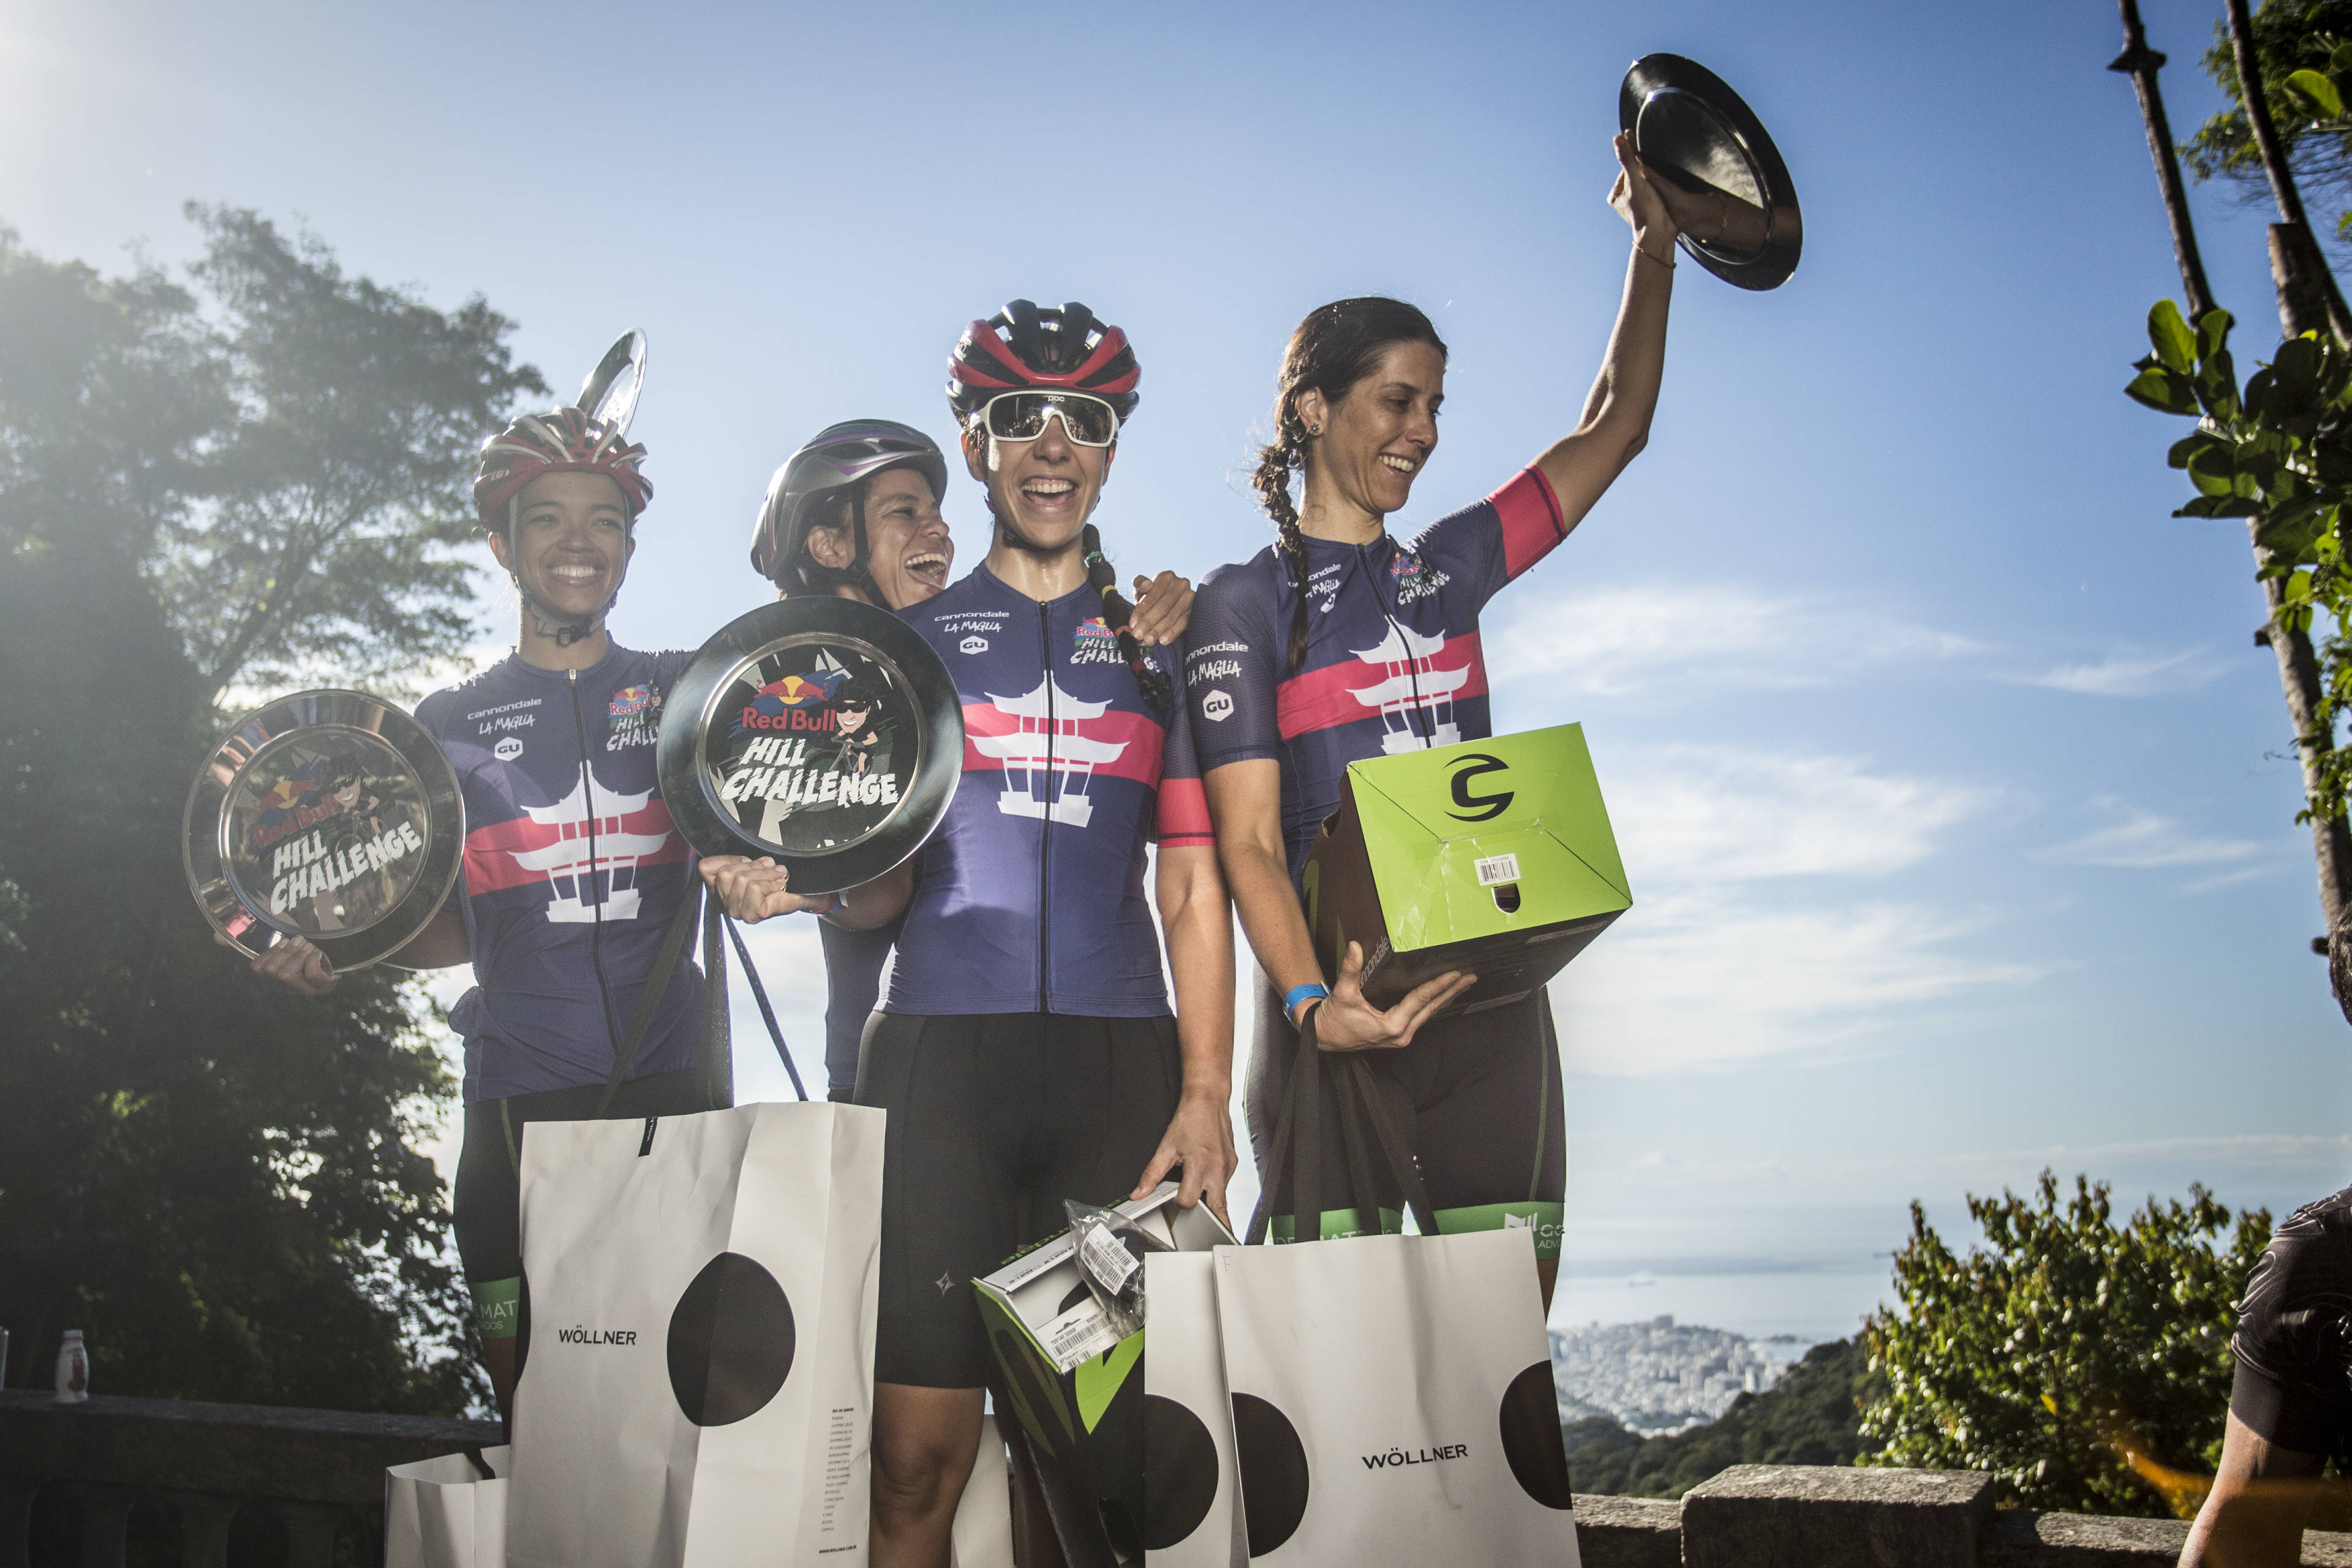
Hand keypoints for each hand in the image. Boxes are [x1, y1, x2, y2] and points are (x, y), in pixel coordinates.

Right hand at [224, 929, 336, 994]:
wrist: (339, 954)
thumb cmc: (304, 948)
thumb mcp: (277, 939)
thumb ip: (245, 935)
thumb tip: (216, 937)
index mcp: (275, 976)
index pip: (259, 967)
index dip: (271, 952)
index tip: (283, 941)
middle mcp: (286, 987)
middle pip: (273, 971)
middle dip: (288, 951)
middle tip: (300, 941)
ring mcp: (304, 990)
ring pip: (288, 975)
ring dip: (300, 955)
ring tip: (309, 947)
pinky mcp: (322, 988)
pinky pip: (311, 976)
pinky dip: (314, 961)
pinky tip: (318, 955)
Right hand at [699, 856, 826, 923]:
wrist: (805, 895)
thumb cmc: (780, 881)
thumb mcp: (757, 864)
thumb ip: (744, 859)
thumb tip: (758, 860)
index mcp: (722, 889)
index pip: (705, 868)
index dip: (728, 858)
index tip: (747, 861)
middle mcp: (726, 903)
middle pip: (726, 872)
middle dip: (752, 866)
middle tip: (770, 870)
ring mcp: (738, 911)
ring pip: (741, 879)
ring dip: (765, 875)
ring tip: (776, 879)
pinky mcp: (752, 915)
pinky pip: (754, 887)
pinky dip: (769, 883)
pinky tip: (777, 888)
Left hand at [1128, 570, 1193, 646]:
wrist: (1172, 605)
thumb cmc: (1154, 598)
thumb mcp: (1143, 590)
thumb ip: (1139, 584)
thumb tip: (1145, 585)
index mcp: (1166, 577)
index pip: (1152, 595)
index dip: (1141, 611)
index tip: (1132, 624)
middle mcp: (1180, 584)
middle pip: (1163, 606)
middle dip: (1148, 622)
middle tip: (1138, 635)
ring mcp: (1190, 597)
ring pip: (1172, 616)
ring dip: (1158, 630)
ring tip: (1148, 640)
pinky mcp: (1195, 610)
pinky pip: (1183, 623)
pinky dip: (1172, 633)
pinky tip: (1163, 641)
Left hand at [1134, 1086, 1237, 1225]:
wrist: (1208, 1099)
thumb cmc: (1189, 1119)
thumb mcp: (1165, 1147)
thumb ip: (1151, 1174)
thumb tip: (1139, 1193)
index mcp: (1200, 1166)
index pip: (1190, 1201)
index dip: (1179, 1203)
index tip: (1174, 1199)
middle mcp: (1218, 1169)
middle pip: (1219, 1209)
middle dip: (1212, 1221)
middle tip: (1204, 1231)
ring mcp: (1229, 1167)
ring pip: (1222, 1197)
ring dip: (1212, 1202)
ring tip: (1202, 1199)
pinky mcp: (1233, 1163)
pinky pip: (1225, 1183)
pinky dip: (1216, 1187)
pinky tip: (1206, 1178)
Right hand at [1304, 942, 1472, 1051]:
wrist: (1325, 1037)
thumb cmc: (1335, 1018)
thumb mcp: (1343, 994)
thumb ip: (1350, 970)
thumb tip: (1354, 947)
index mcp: (1392, 1025)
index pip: (1420, 1000)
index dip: (1438, 986)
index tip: (1455, 975)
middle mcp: (1401, 1034)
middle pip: (1431, 1008)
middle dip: (1451, 992)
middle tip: (1470, 978)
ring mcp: (1401, 1037)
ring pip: (1429, 1015)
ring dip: (1445, 998)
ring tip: (1462, 985)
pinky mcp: (1398, 1036)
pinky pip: (1421, 1018)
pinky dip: (1432, 1005)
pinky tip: (1441, 997)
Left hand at [1609, 131, 1678, 255]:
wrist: (1659, 234)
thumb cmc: (1645, 210)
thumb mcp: (1636, 181)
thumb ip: (1627, 159)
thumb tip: (1617, 138)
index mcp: (1615, 194)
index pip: (1627, 168)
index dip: (1637, 160)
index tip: (1645, 153)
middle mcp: (1623, 200)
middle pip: (1636, 175)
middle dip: (1646, 169)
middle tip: (1655, 170)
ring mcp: (1636, 204)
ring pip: (1645, 182)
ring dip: (1653, 177)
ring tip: (1661, 178)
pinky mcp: (1649, 207)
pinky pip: (1653, 190)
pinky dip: (1658, 185)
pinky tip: (1666, 184)